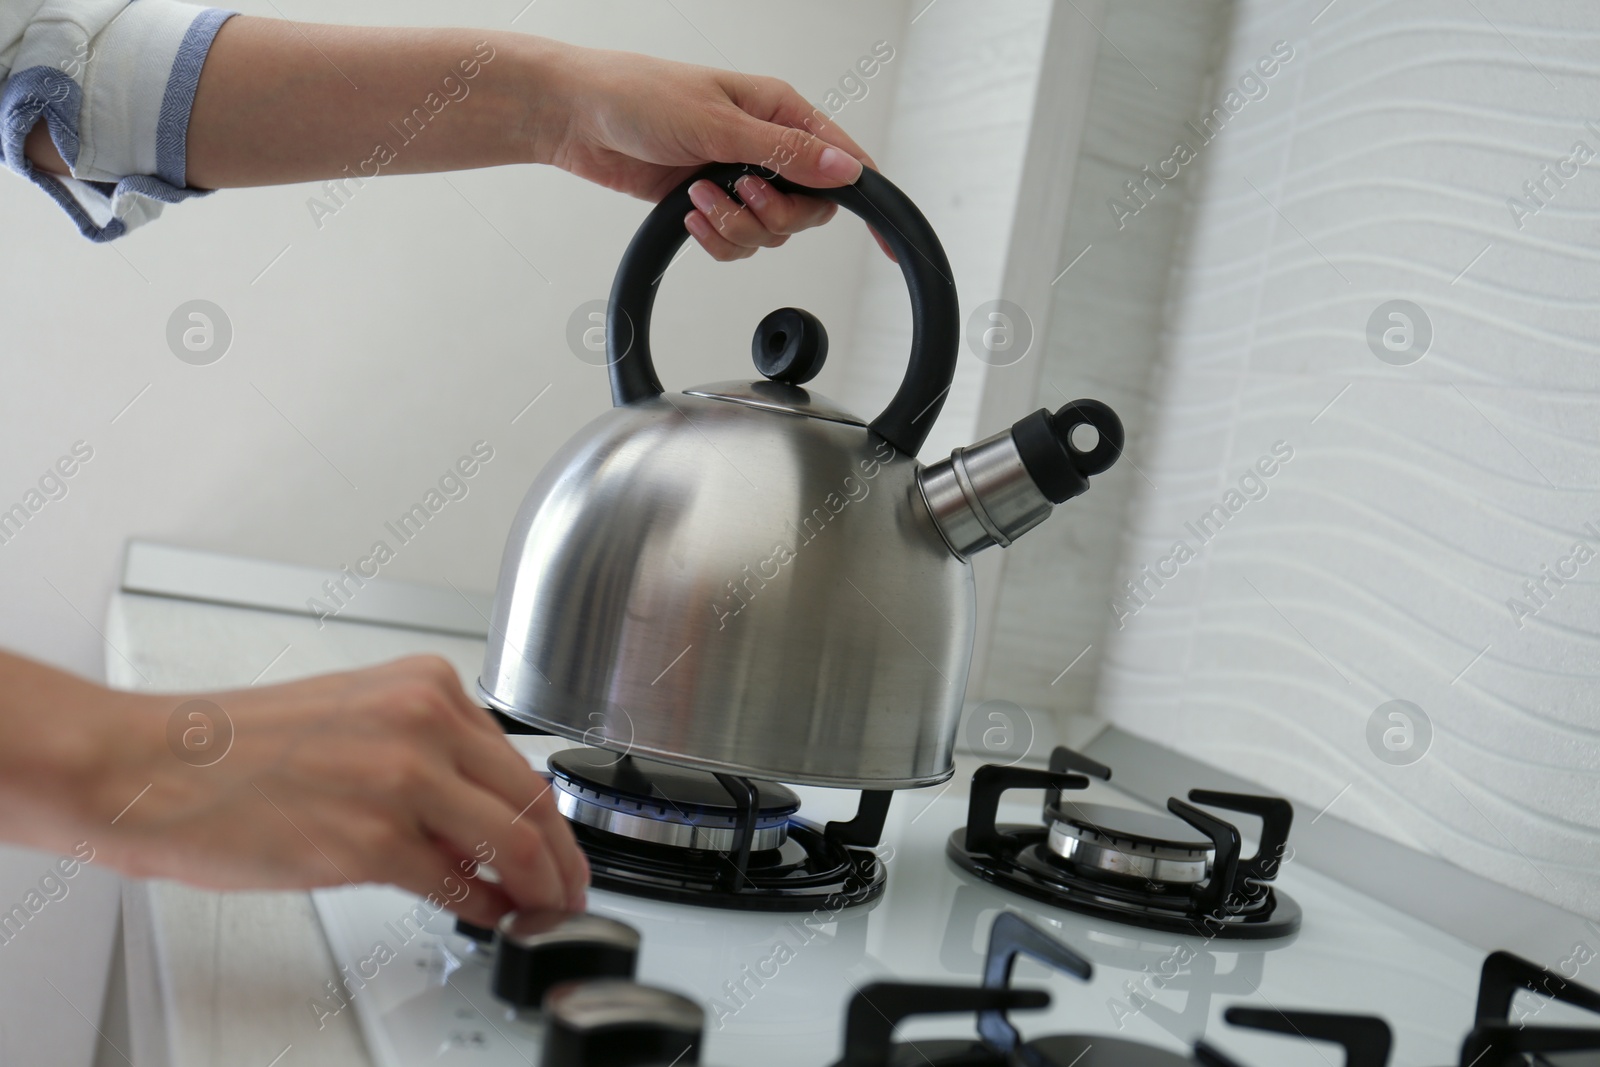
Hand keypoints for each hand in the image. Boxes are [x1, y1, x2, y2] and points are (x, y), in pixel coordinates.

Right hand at [87, 655, 586, 924]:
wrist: (148, 766)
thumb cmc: (233, 749)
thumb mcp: (354, 720)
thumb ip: (427, 759)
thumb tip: (478, 824)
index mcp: (423, 685)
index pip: (518, 760)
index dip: (551, 816)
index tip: (560, 846)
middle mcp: (422, 722)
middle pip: (531, 800)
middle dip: (563, 858)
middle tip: (570, 890)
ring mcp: (401, 780)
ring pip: (513, 842)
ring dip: (541, 889)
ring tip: (543, 912)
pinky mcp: (370, 841)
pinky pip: (459, 886)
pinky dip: (486, 910)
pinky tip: (489, 918)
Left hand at [537, 42, 893, 261]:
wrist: (578, 117)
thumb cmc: (638, 95)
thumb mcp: (719, 123)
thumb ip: (785, 153)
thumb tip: (847, 168)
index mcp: (781, 112)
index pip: (845, 161)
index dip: (870, 200)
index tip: (890, 242)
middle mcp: (767, 146)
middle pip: (809, 210)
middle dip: (774, 216)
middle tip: (738, 195)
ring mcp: (739, 177)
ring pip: (771, 232)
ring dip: (735, 226)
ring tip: (698, 196)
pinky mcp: (712, 203)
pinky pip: (737, 242)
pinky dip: (715, 238)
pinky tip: (688, 213)